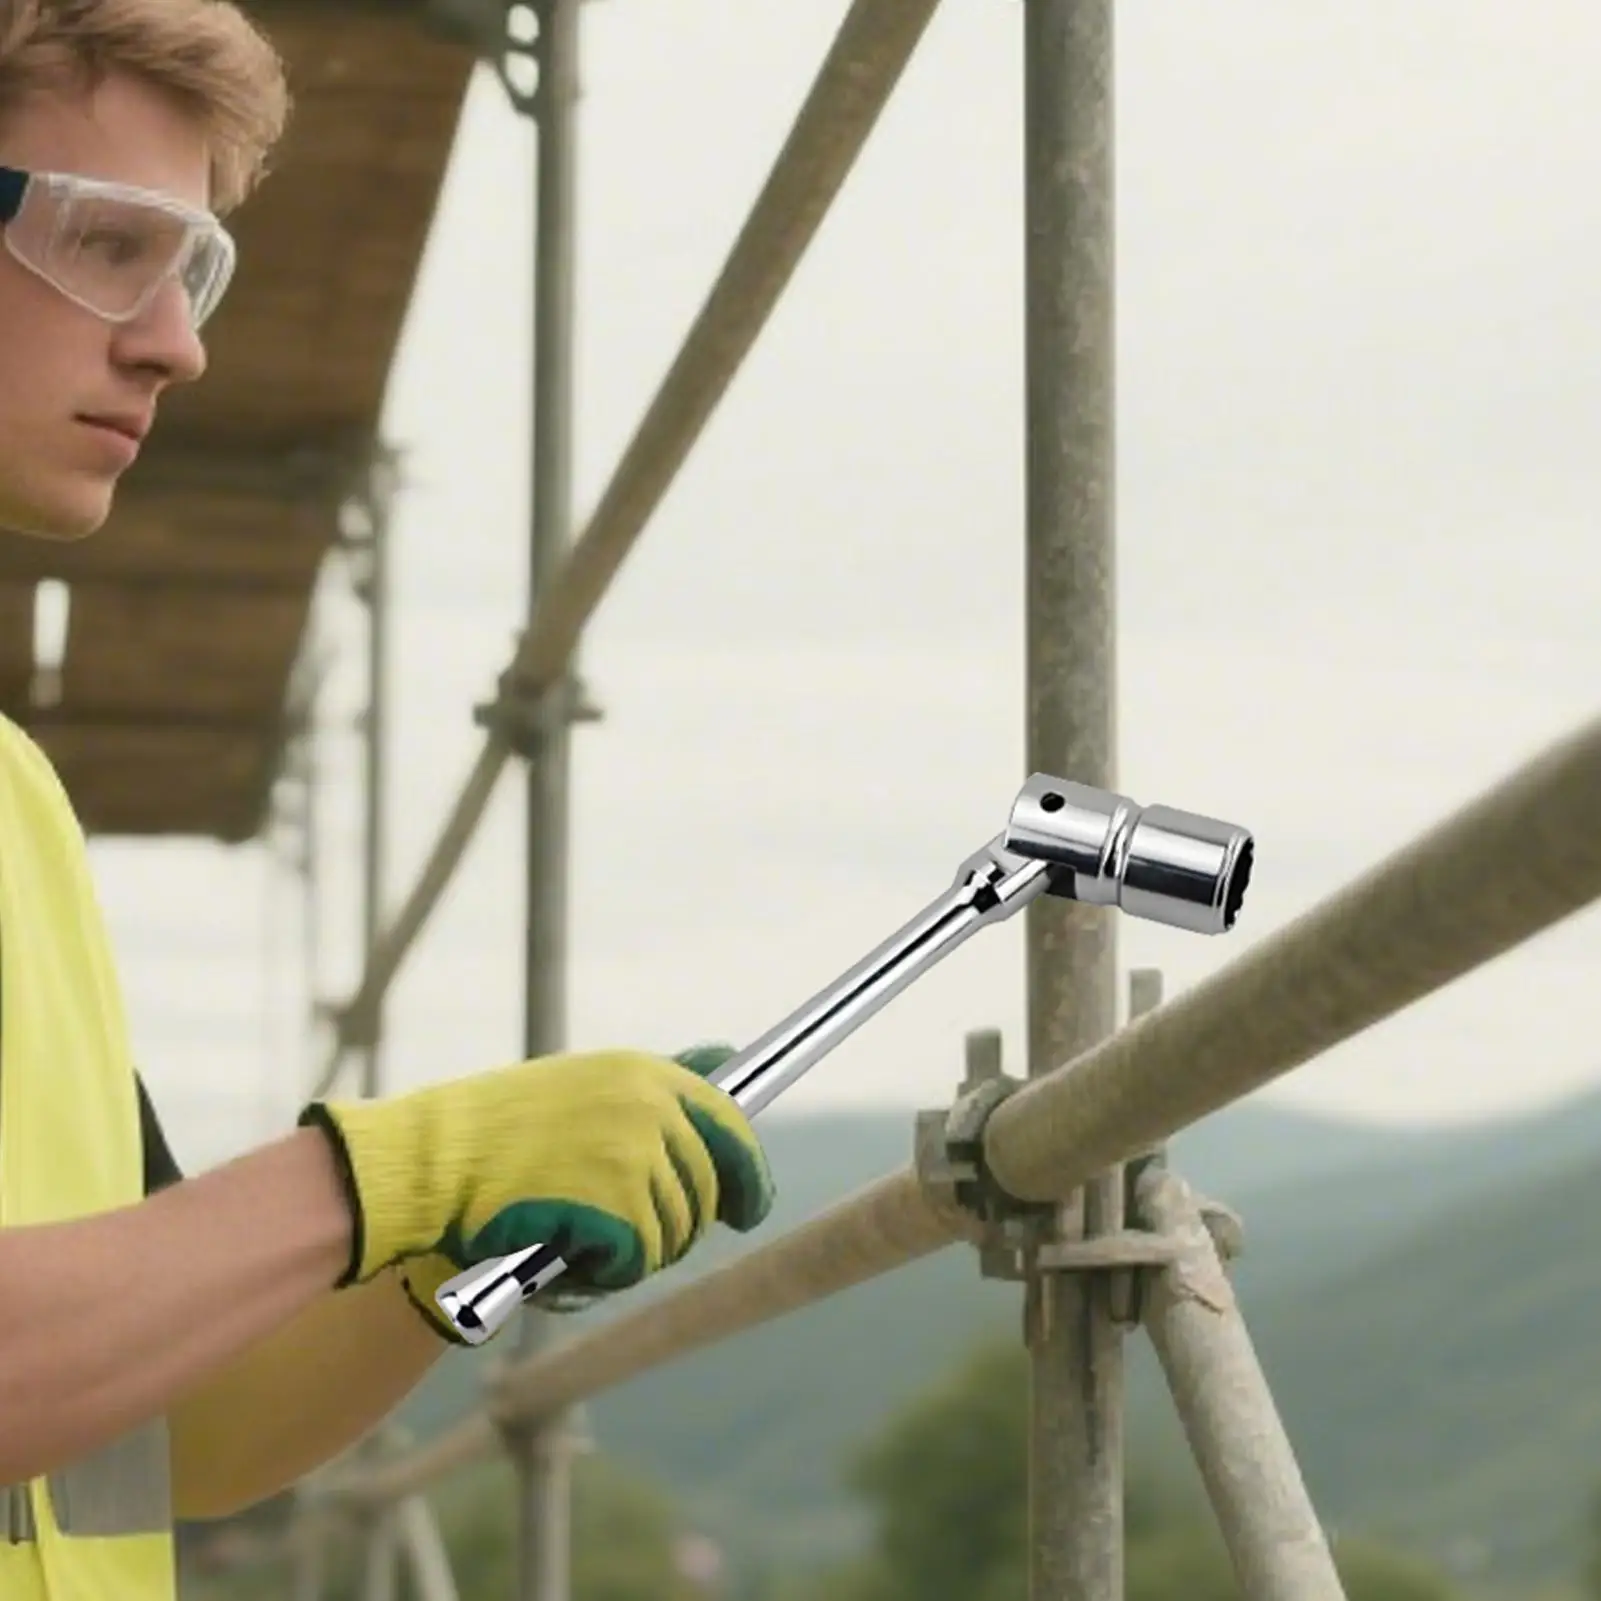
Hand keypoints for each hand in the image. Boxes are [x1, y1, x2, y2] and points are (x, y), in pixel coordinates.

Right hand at [300, 1045, 770, 1344]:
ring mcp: (636, 1156)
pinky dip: (603, 1271)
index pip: (726, 1120)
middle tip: (623, 1239)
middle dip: (677, 1226)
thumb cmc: (495, 1136)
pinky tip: (559, 1251)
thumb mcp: (582, 1087)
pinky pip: (638, 1261)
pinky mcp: (617, 1208)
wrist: (427, 1164)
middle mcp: (650, 1106)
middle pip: (706, 1190)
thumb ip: (653, 1084)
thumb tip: (726, 1059)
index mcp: (643, 1072)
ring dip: (632, 1252)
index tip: (749, 1209)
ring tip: (574, 1235)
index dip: (746, 1173)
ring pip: (673, 1232)